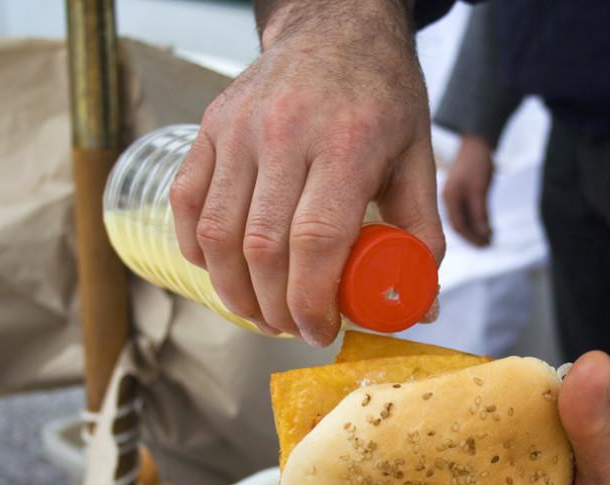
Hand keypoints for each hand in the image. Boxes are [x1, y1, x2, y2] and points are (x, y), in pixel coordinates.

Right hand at [169, 0, 444, 345]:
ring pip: (218, 232)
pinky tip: (220, 271)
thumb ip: (422, 234)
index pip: (316, 241)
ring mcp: (241, 128)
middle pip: (263, 247)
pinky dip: (196, 247)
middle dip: (274, 308)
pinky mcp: (211, 126)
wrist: (337, 28)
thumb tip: (420, 304)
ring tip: (259, 313)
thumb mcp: (418, 160)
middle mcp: (287, 134)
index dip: (312, 300)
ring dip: (234, 290)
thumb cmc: (382, 98)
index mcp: (348, 145)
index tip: (320, 331)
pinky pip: (187, 200)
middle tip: (291, 328)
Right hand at [442, 134, 494, 246]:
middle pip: (459, 226)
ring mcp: (454, 197)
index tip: (485, 245)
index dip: (471, 238)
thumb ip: (480, 213)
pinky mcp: (462, 194)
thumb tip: (484, 235)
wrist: (476, 143)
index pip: (458, 226)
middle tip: (488, 245)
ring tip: (490, 239)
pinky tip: (488, 226)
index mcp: (449, 199)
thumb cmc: (477, 163)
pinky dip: (477, 222)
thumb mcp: (480, 189)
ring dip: (476, 231)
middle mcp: (449, 200)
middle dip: (473, 237)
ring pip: (464, 220)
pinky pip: (468, 213)